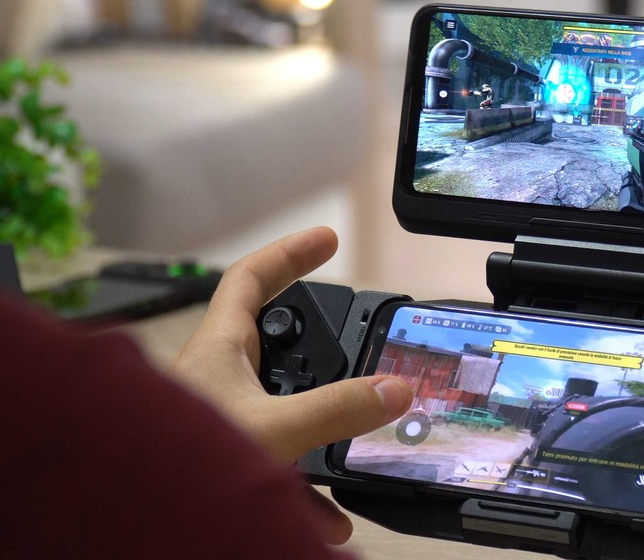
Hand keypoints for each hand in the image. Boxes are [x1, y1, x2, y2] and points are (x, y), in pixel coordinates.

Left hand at [167, 228, 412, 540]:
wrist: (133, 520)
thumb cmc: (176, 461)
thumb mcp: (273, 427)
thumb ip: (337, 408)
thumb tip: (394, 389)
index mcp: (218, 346)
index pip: (251, 277)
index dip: (290, 253)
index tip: (327, 240)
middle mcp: (217, 374)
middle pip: (270, 335)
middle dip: (314, 336)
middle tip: (352, 333)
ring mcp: (220, 414)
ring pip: (277, 399)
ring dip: (317, 413)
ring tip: (355, 426)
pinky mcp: (222, 454)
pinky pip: (276, 454)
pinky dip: (307, 481)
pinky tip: (331, 517)